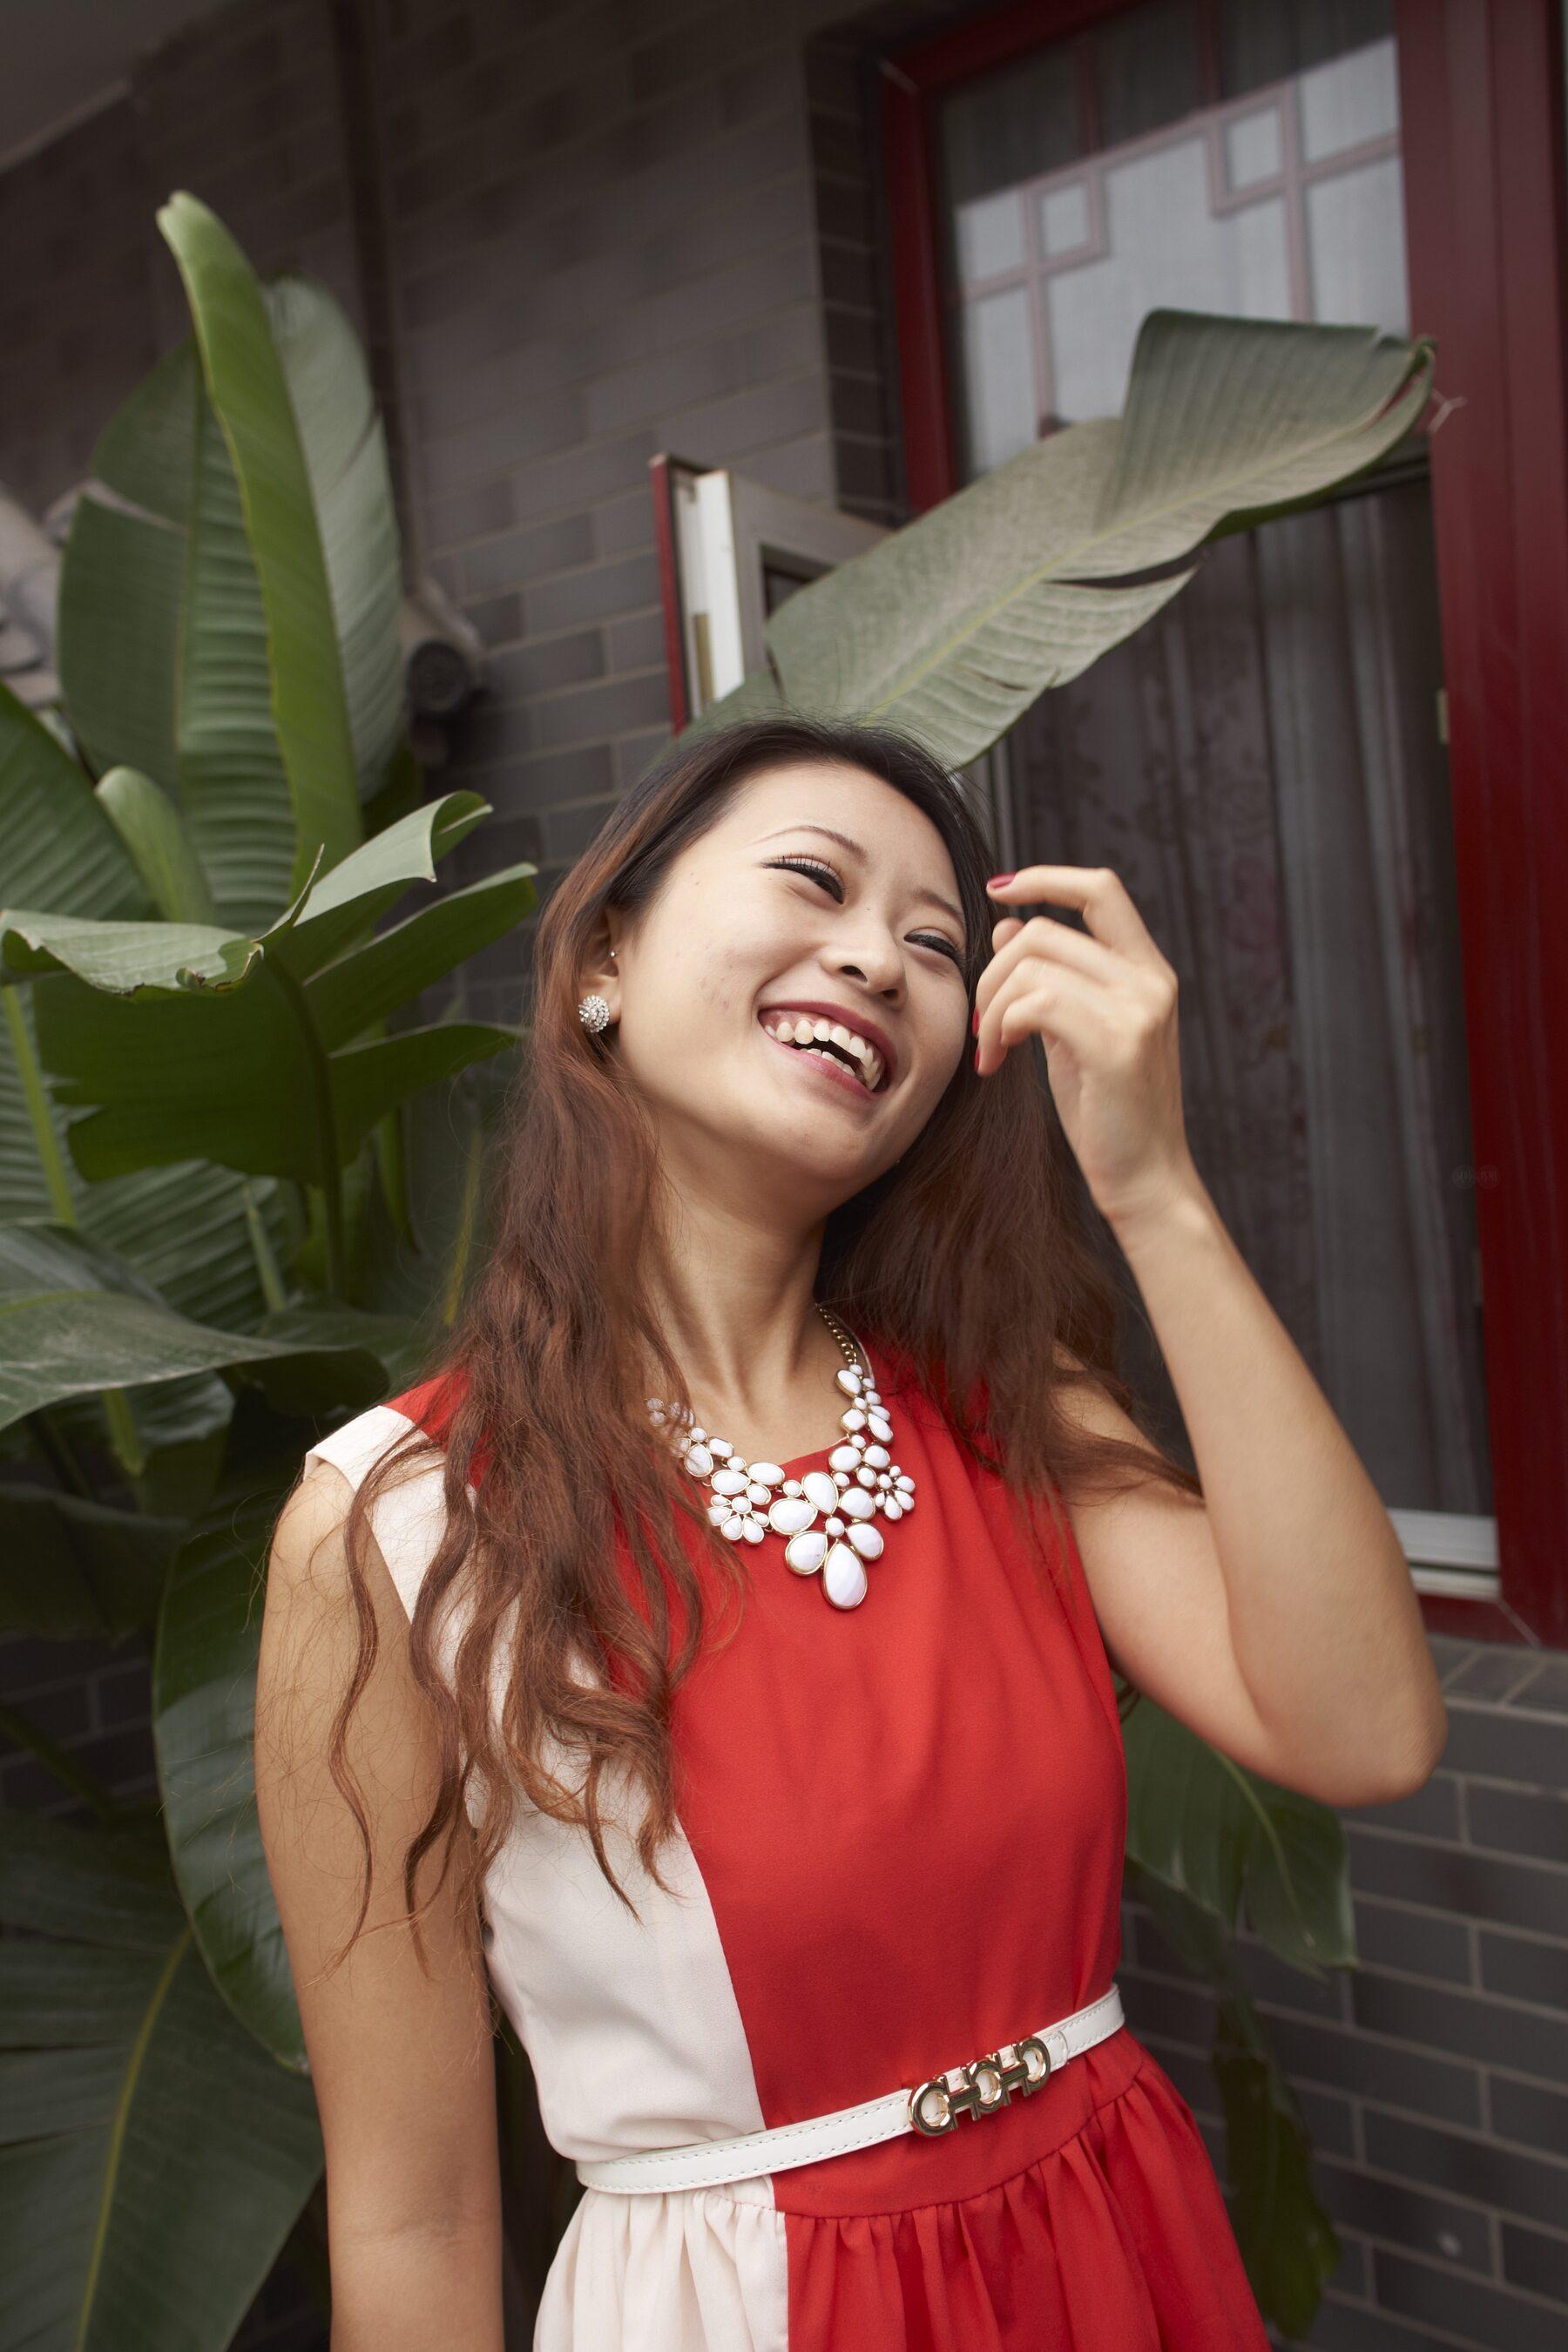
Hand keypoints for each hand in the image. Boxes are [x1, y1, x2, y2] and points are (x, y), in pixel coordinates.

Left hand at [974, 865, 1198, 1230]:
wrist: (1146, 1181)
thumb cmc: (1108, 1112)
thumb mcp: (1073, 1034)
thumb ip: (1049, 978)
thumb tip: (1007, 924)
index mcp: (1147, 972)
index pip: (1101, 890)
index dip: (1047, 878)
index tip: (998, 889)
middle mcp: (1150, 981)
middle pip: (1044, 931)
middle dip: (992, 973)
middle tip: (981, 1024)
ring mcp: (1138, 1010)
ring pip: (1032, 965)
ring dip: (992, 1007)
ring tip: (990, 1050)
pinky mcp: (1116, 1044)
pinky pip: (1035, 1003)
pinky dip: (1001, 1027)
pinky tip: (997, 1061)